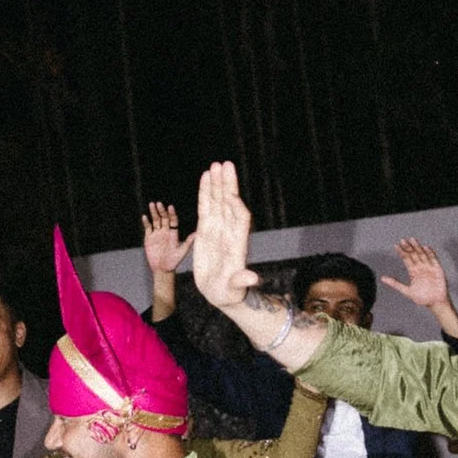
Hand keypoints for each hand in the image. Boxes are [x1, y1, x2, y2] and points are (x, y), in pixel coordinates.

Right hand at [141, 200, 190, 302]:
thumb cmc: (173, 262)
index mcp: (173, 233)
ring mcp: (157, 234)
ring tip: (152, 205)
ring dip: (153, 213)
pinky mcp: (149, 238)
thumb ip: (188, 242)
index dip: (172, 214)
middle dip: (161, 211)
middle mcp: (165, 232)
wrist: (162, 270)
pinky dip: (146, 222)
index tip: (170, 207)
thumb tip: (197, 234)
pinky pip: (147, 228)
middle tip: (159, 203)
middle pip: (163, 218)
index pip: (173, 220)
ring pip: (155, 220)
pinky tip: (145, 217)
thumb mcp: (181, 252)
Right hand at [192, 160, 267, 318]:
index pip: (240, 220)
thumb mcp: (234, 289)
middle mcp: (229, 232)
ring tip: (215, 165)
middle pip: (229, 204)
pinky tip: (205, 177)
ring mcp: (218, 229)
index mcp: (237, 244)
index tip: (232, 196)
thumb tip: (252, 277)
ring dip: (217, 184)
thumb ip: (241, 281)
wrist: (219, 293)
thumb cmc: (229, 293)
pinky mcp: (206, 230)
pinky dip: (205, 193)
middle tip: (225, 165)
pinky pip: (206, 207)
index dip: (237, 208)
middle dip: (227, 186)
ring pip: (218, 202)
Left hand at [383, 236, 454, 326]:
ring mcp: (429, 267)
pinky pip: (433, 259)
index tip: (396, 245)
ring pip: (422, 254)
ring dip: (417, 247)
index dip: (401, 252)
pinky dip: (430, 253)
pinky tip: (426, 247)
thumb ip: (395, 283)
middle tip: (403, 240)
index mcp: (413, 272)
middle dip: (408, 247)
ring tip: (412, 240)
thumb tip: (382, 278)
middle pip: (414, 255)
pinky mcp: (437, 269)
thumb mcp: (406, 291)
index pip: (406, 259)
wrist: (435, 303)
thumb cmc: (422, 298)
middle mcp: (420, 267)